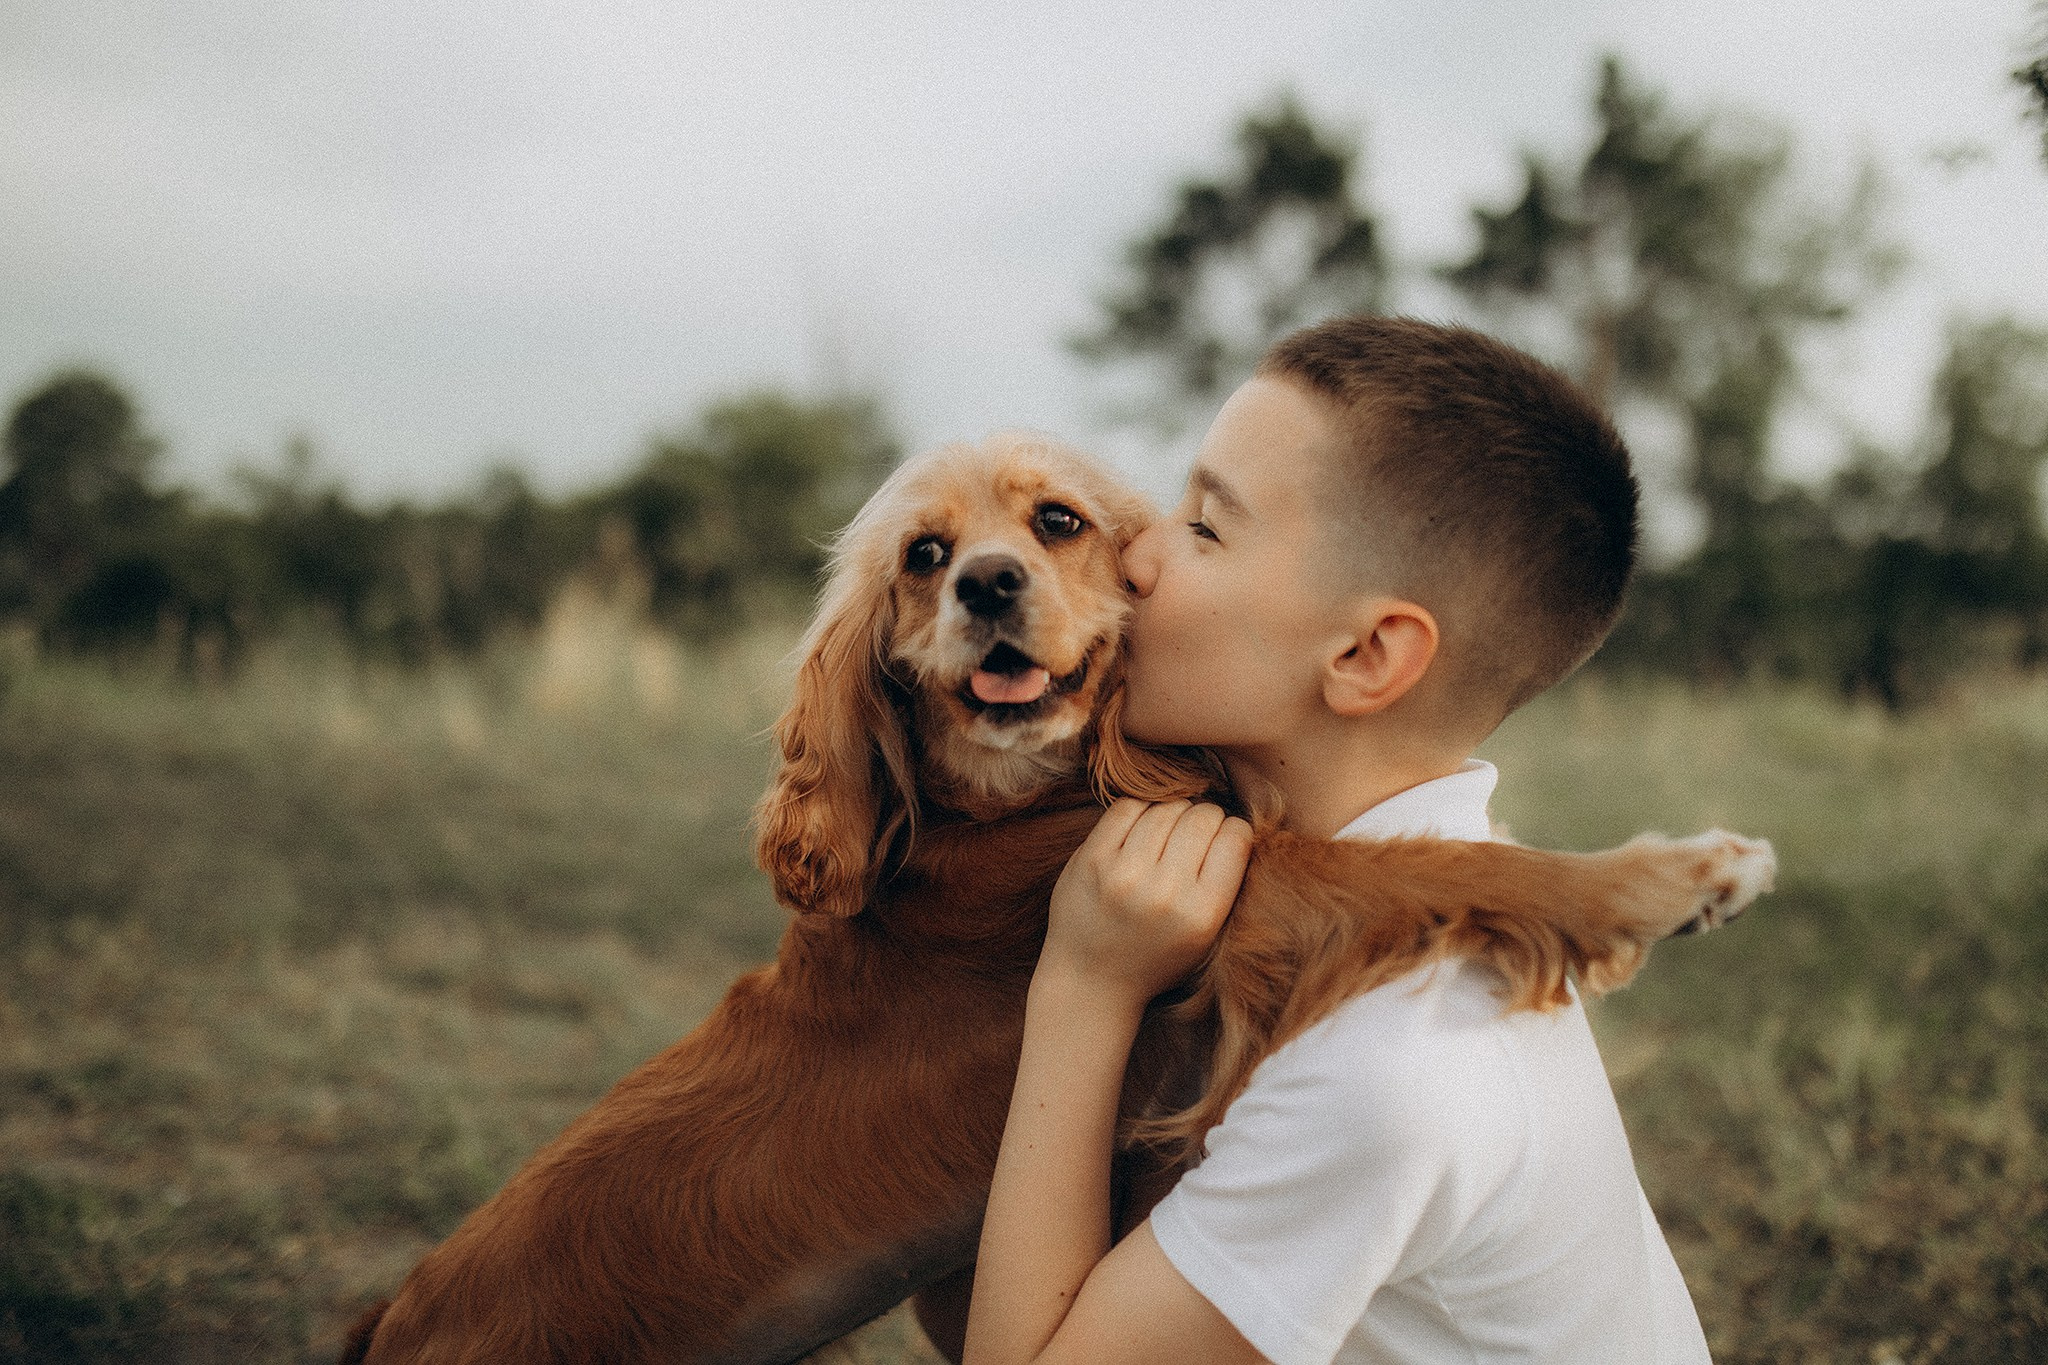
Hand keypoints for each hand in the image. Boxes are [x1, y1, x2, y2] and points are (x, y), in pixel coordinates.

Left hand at [1042, 799, 1253, 1010]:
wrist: (1090, 980)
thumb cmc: (1156, 956)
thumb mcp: (1207, 937)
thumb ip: (1227, 886)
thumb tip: (1240, 822)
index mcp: (1202, 915)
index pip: (1236, 838)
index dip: (1234, 830)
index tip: (1223, 839)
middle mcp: (1165, 893)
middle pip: (1203, 817)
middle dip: (1205, 818)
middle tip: (1193, 835)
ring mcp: (1124, 874)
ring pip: (1167, 808)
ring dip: (1172, 812)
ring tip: (1166, 833)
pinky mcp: (1091, 860)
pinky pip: (1128, 807)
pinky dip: (1140, 810)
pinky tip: (1140, 829)